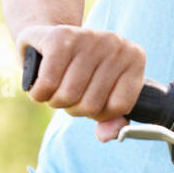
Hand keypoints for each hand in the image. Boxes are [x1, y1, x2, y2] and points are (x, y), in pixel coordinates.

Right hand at [17, 24, 145, 141]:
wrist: (47, 39)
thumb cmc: (80, 73)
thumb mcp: (102, 95)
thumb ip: (111, 120)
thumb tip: (106, 135)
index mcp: (134, 59)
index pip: (119, 107)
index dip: (99, 113)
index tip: (91, 99)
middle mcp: (116, 44)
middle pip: (91, 104)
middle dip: (74, 107)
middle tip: (69, 92)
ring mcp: (89, 38)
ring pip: (68, 95)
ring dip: (55, 101)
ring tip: (56, 86)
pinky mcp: (61, 37)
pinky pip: (48, 84)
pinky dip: (39, 93)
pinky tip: (41, 84)